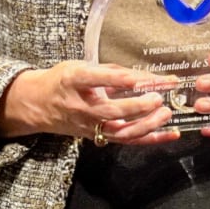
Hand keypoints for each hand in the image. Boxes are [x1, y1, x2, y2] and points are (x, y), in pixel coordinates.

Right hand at [0, 60, 177, 144]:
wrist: (38, 104)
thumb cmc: (62, 81)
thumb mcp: (80, 67)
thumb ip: (111, 71)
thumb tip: (144, 75)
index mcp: (73, 80)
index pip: (97, 79)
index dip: (119, 79)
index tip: (139, 77)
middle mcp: (81, 106)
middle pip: (112, 111)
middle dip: (138, 106)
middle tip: (158, 98)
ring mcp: (90, 125)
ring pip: (121, 131)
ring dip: (147, 125)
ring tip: (165, 114)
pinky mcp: (99, 136)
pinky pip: (127, 141)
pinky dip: (151, 139)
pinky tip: (170, 133)